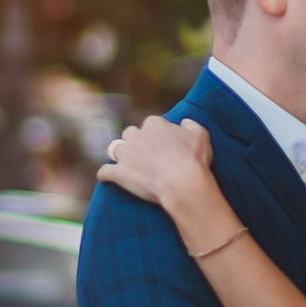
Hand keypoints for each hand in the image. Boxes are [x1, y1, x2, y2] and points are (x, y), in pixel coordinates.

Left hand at [98, 116, 214, 213]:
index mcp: (154, 124)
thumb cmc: (193, 160)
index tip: (161, 144)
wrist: (183, 184)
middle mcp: (136, 135)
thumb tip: (185, 122)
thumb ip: (191, 125)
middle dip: (135, 142)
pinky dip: (106, 174)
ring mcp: (125, 154)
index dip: (155, 135)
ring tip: (126, 164)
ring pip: (115, 149)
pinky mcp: (118, 173)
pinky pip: (105, 172)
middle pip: (130, 134)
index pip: (150, 124)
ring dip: (120, 155)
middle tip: (144, 155)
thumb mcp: (201, 135)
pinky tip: (108, 178)